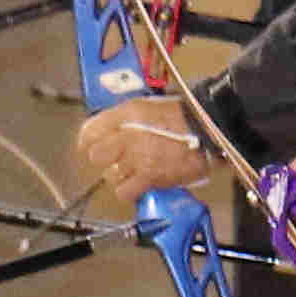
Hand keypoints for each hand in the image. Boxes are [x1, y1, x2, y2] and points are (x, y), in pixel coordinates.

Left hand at [70, 97, 207, 214]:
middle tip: (115, 158)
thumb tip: (109, 128)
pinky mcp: (149, 177)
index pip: (90, 129)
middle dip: (104, 158)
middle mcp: (127, 135)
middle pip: (96, 155)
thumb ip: (125, 116)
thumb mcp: (148, 105)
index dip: (87, 139)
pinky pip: (125, 191)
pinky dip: (128, 191)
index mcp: (127, 113)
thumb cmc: (184, 116)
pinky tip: (137, 185)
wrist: (208, 130)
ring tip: (131, 171)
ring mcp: (137, 158)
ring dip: (118, 175)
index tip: (89, 145)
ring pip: (110, 175)